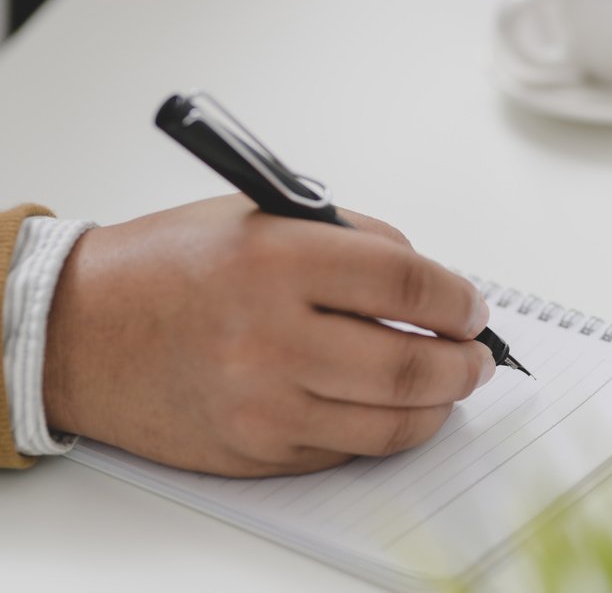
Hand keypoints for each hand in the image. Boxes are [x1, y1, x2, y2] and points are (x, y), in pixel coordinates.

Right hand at [42, 196, 495, 476]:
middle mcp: (272, 336)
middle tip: (478, 355)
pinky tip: (395, 408)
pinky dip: (386, 430)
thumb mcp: (263, 217)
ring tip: (451, 385)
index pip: (410, 285)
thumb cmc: (171, 266)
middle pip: (414, 363)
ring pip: (392, 421)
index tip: (473, 306)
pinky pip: (349, 450)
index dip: (460, 299)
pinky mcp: (256, 451)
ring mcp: (264, 403)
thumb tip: (433, 285)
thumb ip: (357, 241)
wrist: (77, 331)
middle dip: (467, 362)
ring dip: (440, 404)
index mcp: (278, 259)